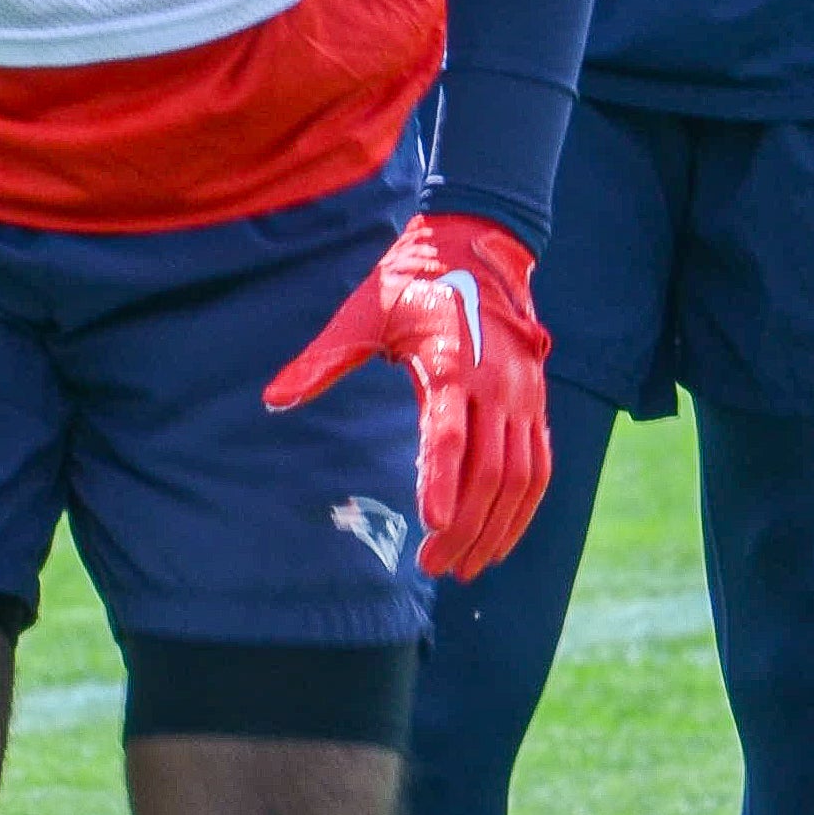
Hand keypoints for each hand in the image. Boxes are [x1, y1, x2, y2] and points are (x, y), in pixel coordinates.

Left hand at [264, 211, 551, 580]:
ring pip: (522, 478)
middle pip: (490, 470)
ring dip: (497, 528)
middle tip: (433, 565)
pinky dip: (524, 510)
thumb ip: (324, 360)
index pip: (451, 434)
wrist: (478, 246)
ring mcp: (524, 395)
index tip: (431, 526)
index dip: (443, 482)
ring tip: (466, 567)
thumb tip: (273, 400)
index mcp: (453, 362)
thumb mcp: (365, 313)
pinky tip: (499, 539)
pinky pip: (540, 467)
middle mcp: (497, 383)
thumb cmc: (414, 284)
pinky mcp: (537, 404)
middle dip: (464, 526)